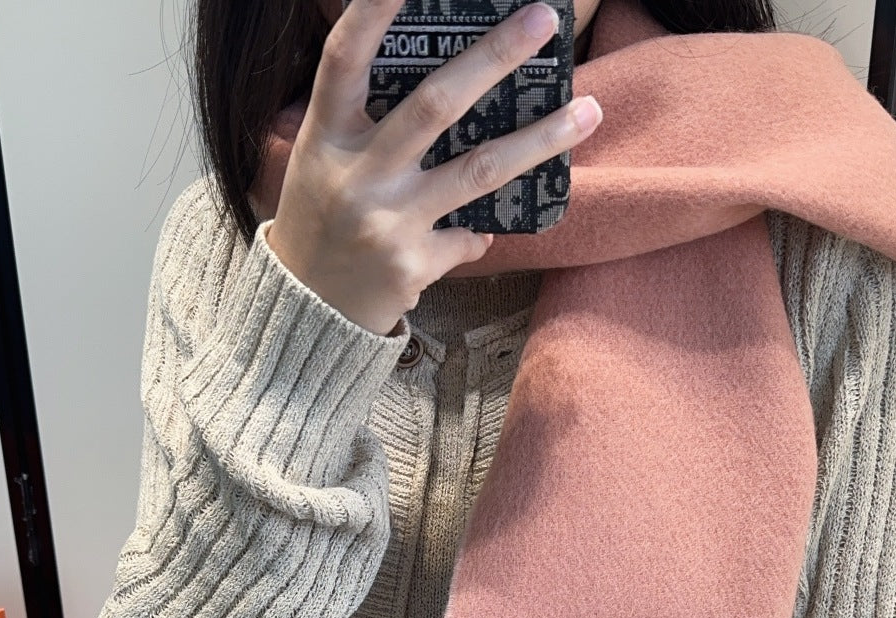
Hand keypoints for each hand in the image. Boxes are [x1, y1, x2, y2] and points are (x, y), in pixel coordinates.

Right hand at [265, 0, 603, 335]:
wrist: (307, 311)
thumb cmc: (323, 221)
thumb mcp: (325, 161)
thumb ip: (371, 123)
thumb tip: (453, 87)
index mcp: (327, 135)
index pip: (346, 57)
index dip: (373, 10)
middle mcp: (357, 174)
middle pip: (435, 104)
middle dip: (494, 56)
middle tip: (544, 18)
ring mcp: (387, 220)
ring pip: (478, 169)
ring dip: (540, 139)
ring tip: (588, 111)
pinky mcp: (412, 263)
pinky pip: (468, 237)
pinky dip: (479, 234)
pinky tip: (483, 233)